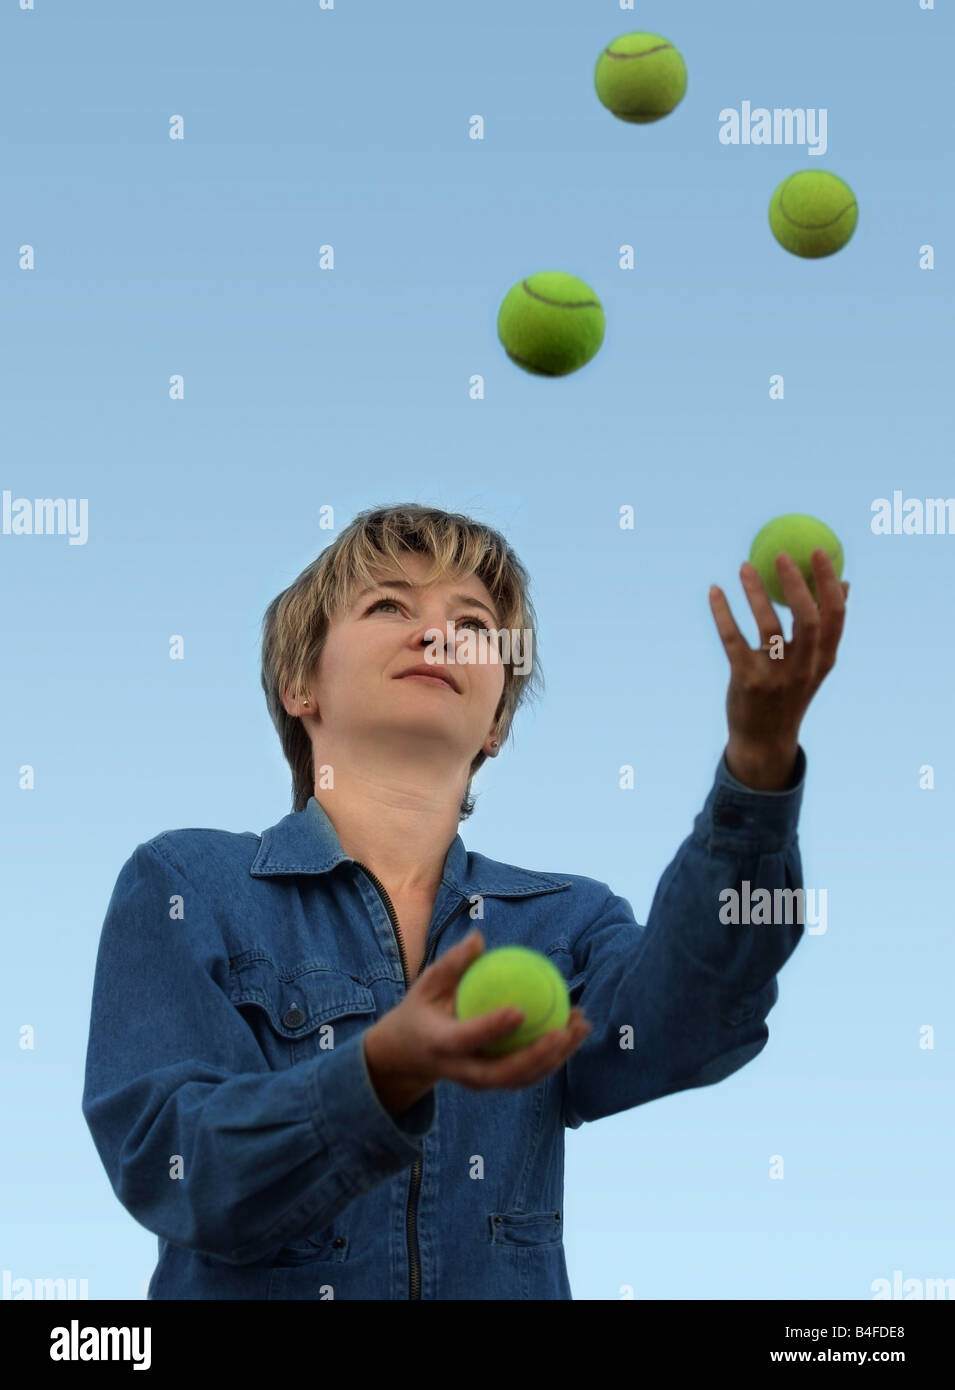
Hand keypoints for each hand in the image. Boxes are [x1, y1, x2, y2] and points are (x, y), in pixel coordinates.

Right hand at [364, 931, 591, 1107]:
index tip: (520, 1010)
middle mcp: (460, 1070)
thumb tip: (479, 938)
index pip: (467, 1038)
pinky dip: (552, 1058)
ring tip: (580, 1027)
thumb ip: (452, 964)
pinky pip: (526, 1075)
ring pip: (521, 1079)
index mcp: (439, 1044)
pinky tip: (572, 1032)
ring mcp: (477, 1082)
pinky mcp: (492, 1084)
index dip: (493, 1028)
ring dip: (555, 1058)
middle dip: (537, 1056)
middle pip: (502, 1073)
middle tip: (564, 1030)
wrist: (406, 1057)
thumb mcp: (426, 984)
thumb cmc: (421, 1010)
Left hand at [708, 549, 848, 787]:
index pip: (835, 615)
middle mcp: (803, 667)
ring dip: (755, 592)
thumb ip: (827, 628)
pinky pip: (733, 639)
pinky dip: (723, 613)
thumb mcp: (815, 664)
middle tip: (781, 555)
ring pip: (767, 625)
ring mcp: (775, 675)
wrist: (765, 741)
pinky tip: (715, 591)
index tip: (819, 552)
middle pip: (806, 618)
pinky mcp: (746, 681)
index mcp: (824, 659)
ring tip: (743, 566)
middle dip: (796, 583)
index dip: (828, 582)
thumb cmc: (790, 692)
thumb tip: (845, 584)